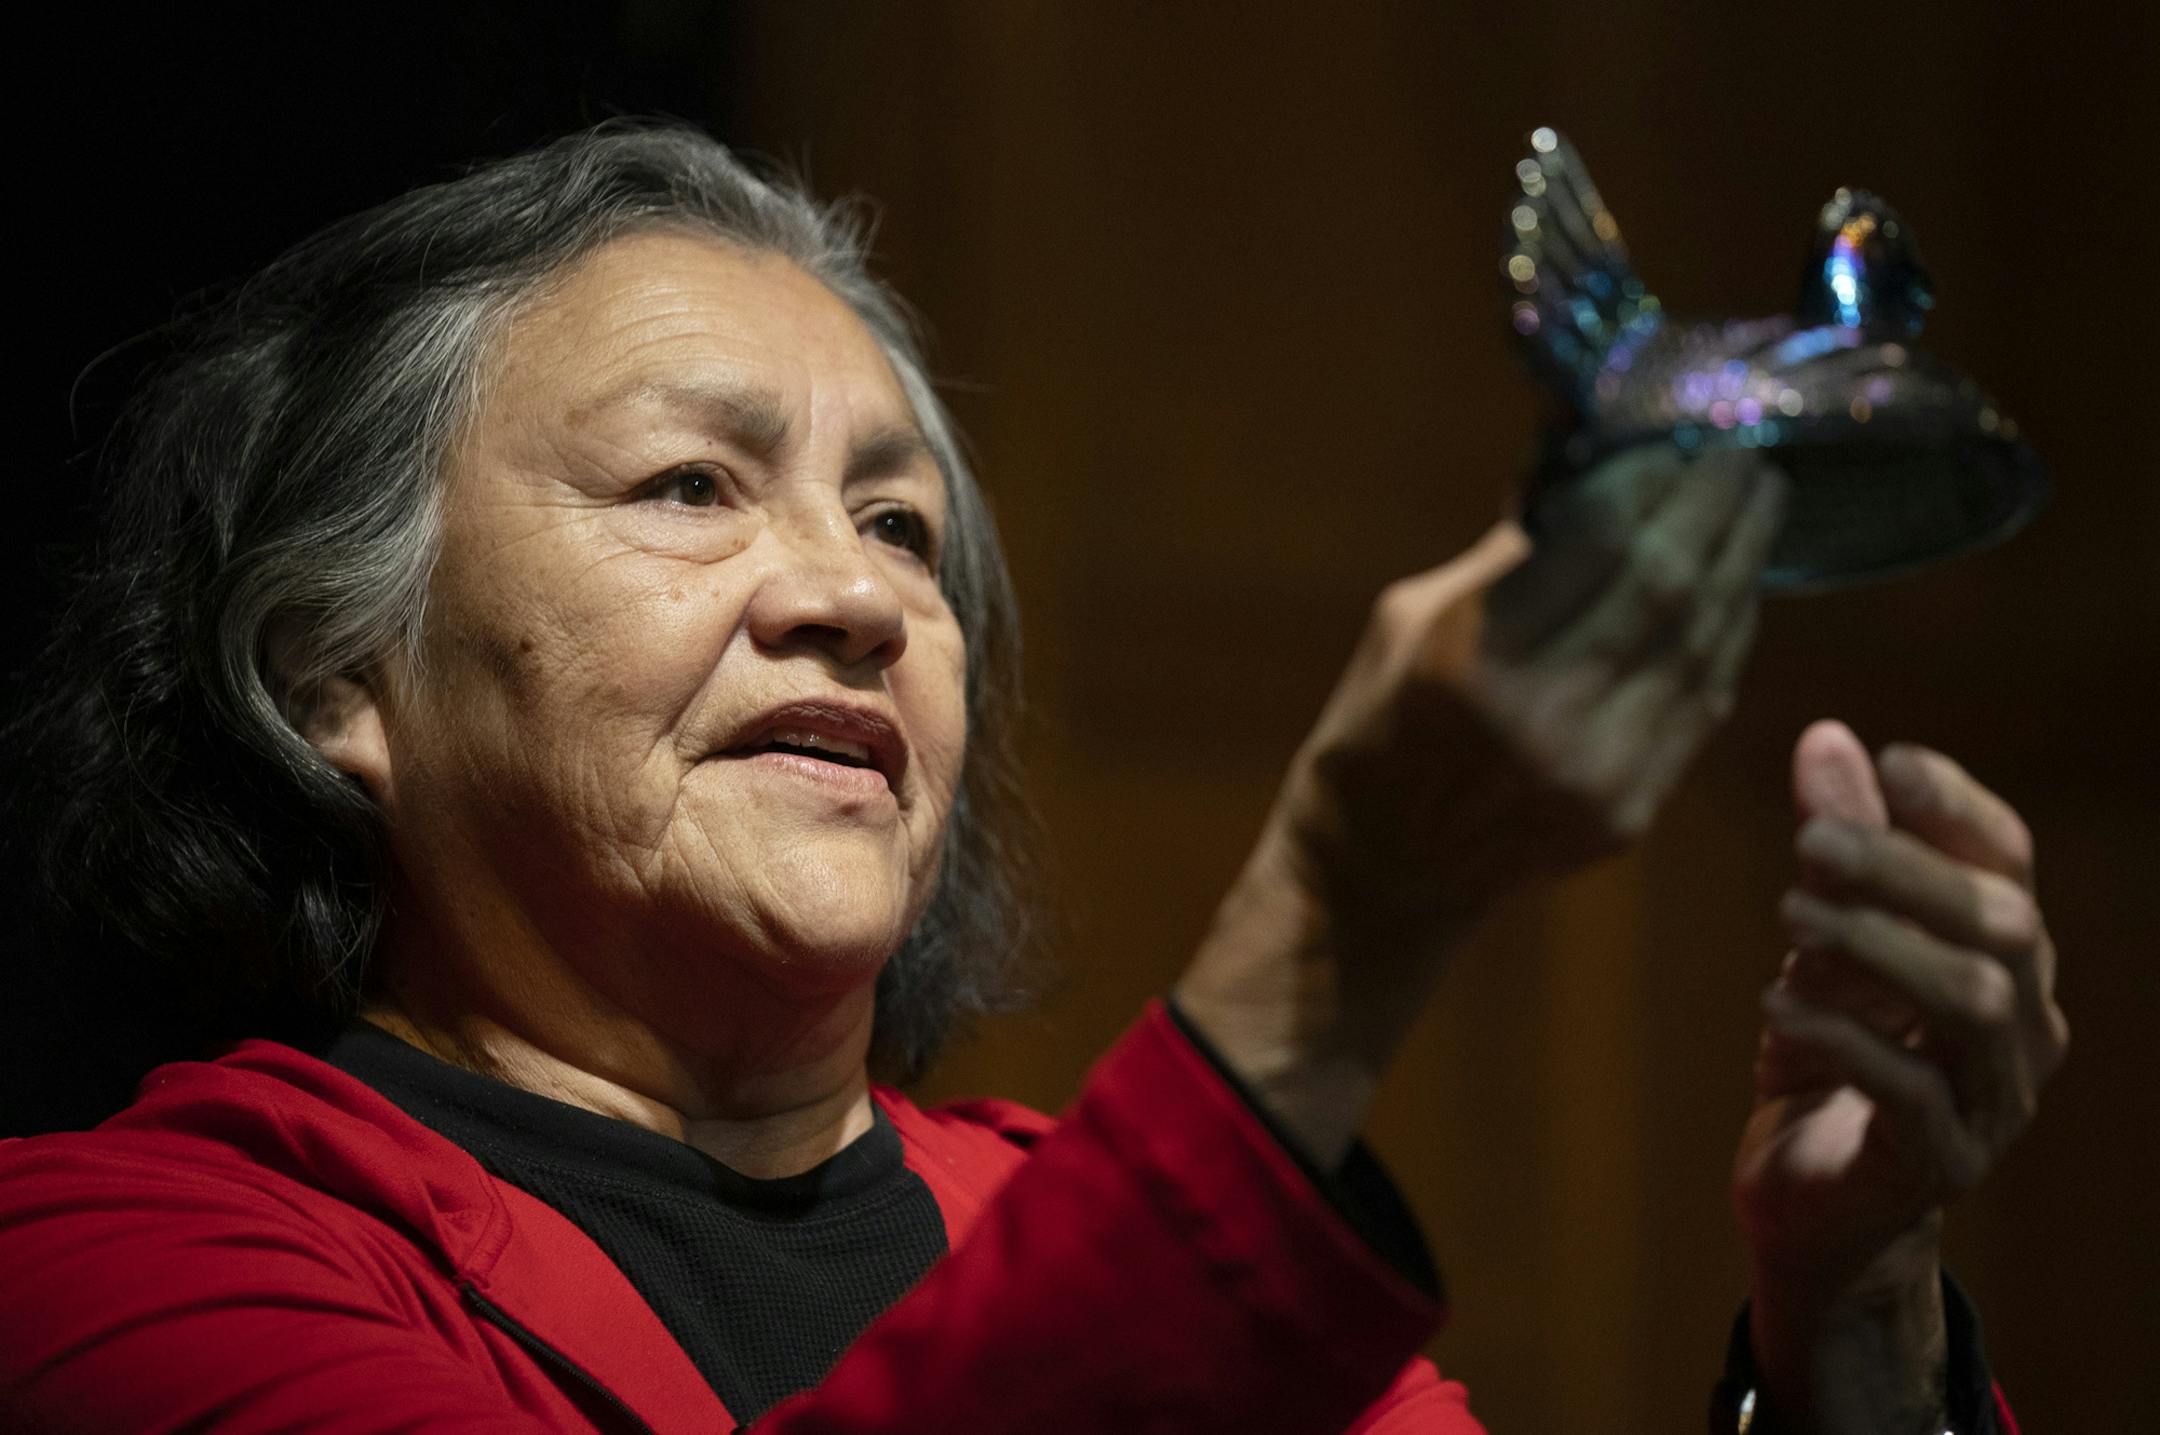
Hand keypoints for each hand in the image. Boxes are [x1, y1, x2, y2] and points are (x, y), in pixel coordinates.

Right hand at [1177, 447, 1785, 1161]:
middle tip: (1742, 452)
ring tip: (1757, 503)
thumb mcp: (1407, 619)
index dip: (1652, 480)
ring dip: (1741, 563)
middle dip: (1715, 507)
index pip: (1599, 542)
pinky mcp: (1630, 812)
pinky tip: (1737, 588)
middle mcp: (1543, 719)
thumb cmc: (1375, 728)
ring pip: (1703, 642)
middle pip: (1668, 584)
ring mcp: (1598, 774)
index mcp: (1471, 660)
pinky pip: (1703, 702)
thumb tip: (1587, 463)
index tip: (1675, 435)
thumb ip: (1508, 553)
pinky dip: (1728, 635)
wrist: (1380, 874)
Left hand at [1733, 720, 2067, 1430]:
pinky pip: (1913, 1095)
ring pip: (1972, 1005)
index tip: (1890, 764)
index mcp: (2004, 957)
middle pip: (2002, 924)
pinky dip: (1845, 1040)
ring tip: (1789, 915)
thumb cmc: (1827, 1052)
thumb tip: (1827, 736)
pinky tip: (1779, 1005)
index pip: (2008, 862)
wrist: (1812, 1198)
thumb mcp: (1821, 941)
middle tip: (1809, 840)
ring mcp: (1993, 1101)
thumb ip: (1836, 847)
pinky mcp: (1941, 1165)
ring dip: (1877, 947)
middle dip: (1905, 871)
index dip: (1956, 807)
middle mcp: (2022, 1025)